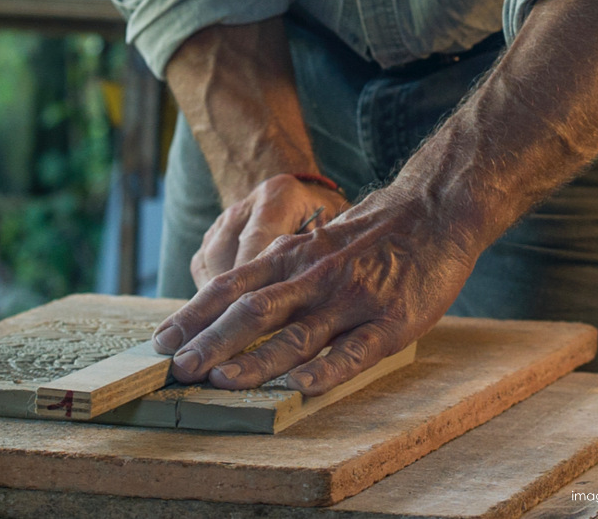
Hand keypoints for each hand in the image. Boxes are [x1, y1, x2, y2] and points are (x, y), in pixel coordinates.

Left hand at [152, 187, 475, 394]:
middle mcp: (315, 276)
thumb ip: (281, 263)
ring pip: (298, 334)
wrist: (435, 210)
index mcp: (294, 257)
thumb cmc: (373, 229)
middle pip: (254, 311)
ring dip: (257, 360)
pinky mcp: (391, 321)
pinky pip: (355, 350)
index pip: (232, 287)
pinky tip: (303, 387)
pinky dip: (327, 369)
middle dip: (212, 342)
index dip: (194, 316)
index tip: (161, 343)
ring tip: (222, 382)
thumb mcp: (318, 237)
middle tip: (177, 370)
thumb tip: (238, 288)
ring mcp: (352, 298)